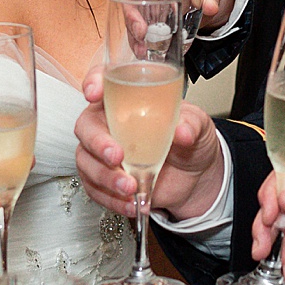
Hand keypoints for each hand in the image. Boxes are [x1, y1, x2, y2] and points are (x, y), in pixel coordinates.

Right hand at [75, 65, 225, 221]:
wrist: (195, 175)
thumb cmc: (189, 140)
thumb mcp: (198, 125)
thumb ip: (190, 125)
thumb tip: (182, 132)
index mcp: (126, 98)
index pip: (100, 81)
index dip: (92, 83)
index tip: (94, 94)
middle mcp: (108, 123)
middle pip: (86, 127)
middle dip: (98, 143)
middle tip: (117, 156)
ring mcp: (103, 152)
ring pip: (86, 162)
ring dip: (106, 177)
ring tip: (131, 187)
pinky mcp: (105, 179)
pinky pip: (95, 189)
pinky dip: (111, 199)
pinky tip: (131, 203)